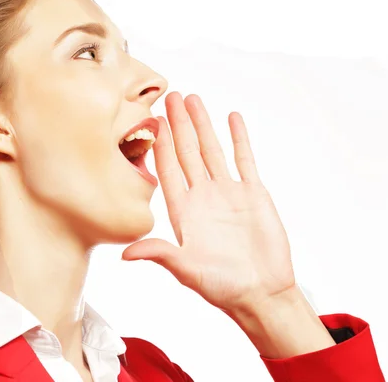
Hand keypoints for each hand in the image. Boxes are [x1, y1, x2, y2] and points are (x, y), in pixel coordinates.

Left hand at [122, 92, 295, 313]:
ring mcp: (227, 193)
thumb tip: (125, 254)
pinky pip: (244, 159)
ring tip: (194, 99)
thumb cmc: (222, 287)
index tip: (152, 120)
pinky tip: (232, 118)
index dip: (160, 144)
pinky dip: (239, 138)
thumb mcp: (187, 270)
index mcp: (183, 211)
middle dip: (178, 125)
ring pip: (212, 150)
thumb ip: (160, 254)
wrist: (262, 292)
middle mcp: (202, 197)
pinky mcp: (253, 194)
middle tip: (171, 96)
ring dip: (203, 125)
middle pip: (187, 152)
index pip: (167, 169)